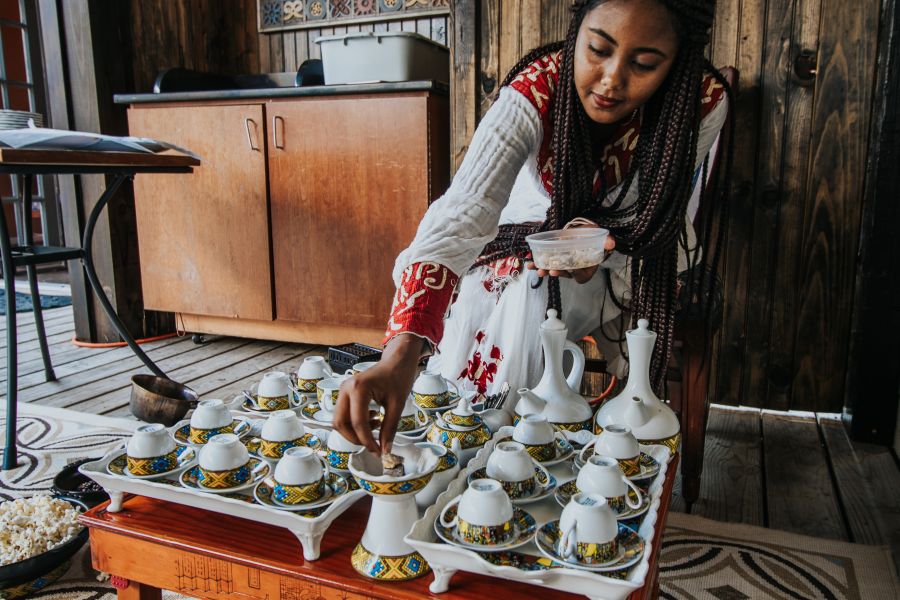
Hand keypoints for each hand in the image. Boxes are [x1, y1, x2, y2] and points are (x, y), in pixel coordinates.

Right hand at [333, 335, 422, 453]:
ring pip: (340, 420)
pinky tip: (372, 420)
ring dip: (354, 431)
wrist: (397, 360)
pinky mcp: (346, 393)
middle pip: (340, 423)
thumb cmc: (398, 376)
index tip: (378, 451)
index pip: (358, 423)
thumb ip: (389, 428)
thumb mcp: (397, 404)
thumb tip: (385, 449)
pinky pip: (344, 414)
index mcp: (358, 388)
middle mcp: (346, 388)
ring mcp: (343, 390)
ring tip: (376, 427)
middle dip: (355, 438)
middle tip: (373, 445)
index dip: (367, 441)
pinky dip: (355, 423)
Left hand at [526, 233, 615, 283]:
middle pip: (566, 275)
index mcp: (587, 267)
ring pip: (554, 271)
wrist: (583, 232)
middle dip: (558, 273)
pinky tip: (530, 264)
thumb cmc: (592, 236)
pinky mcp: (555, 260)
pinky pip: (546, 265)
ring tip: (538, 270)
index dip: (576, 273)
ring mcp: (564, 266)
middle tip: (551, 271)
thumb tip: (611, 243)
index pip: (581, 275)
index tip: (571, 269)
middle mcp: (575, 270)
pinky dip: (538, 264)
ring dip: (545, 271)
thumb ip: (606, 241)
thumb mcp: (600, 237)